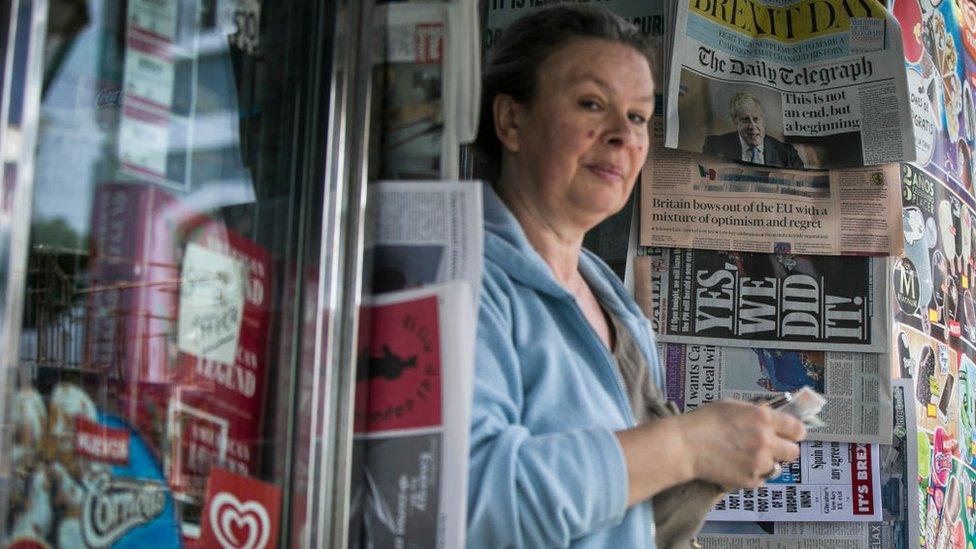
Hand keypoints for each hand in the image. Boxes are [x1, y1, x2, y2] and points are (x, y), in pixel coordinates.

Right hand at [677, 400, 805, 488]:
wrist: (684, 445)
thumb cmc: (704, 421)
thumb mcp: (733, 406)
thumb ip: (757, 413)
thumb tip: (772, 417)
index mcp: (763, 418)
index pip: (798, 429)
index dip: (793, 432)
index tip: (788, 434)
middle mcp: (766, 441)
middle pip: (794, 452)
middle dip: (783, 449)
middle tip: (768, 447)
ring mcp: (759, 463)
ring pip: (777, 466)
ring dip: (766, 463)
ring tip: (745, 457)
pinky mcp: (750, 481)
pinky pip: (760, 479)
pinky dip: (751, 475)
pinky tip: (735, 465)